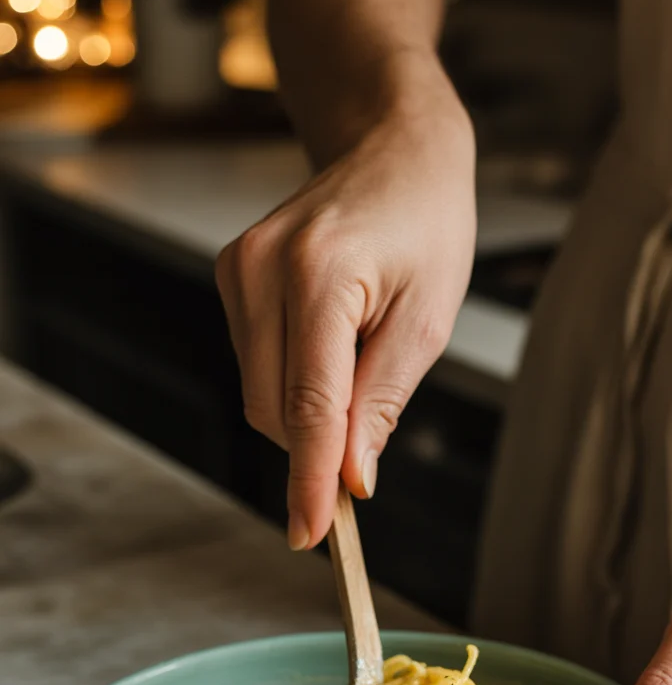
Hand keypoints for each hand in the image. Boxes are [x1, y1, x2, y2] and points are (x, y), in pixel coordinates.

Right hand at [216, 89, 475, 548]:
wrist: (392, 149)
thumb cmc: (426, 225)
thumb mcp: (428, 321)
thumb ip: (382, 403)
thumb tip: (352, 479)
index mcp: (321, 274)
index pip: (310, 404)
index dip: (312, 479)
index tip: (311, 536)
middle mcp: (263, 268)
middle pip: (276, 410)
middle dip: (318, 447)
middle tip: (366, 449)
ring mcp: (238, 269)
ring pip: (260, 395)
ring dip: (308, 413)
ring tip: (360, 357)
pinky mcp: (230, 276)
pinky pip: (256, 366)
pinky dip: (293, 382)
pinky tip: (330, 343)